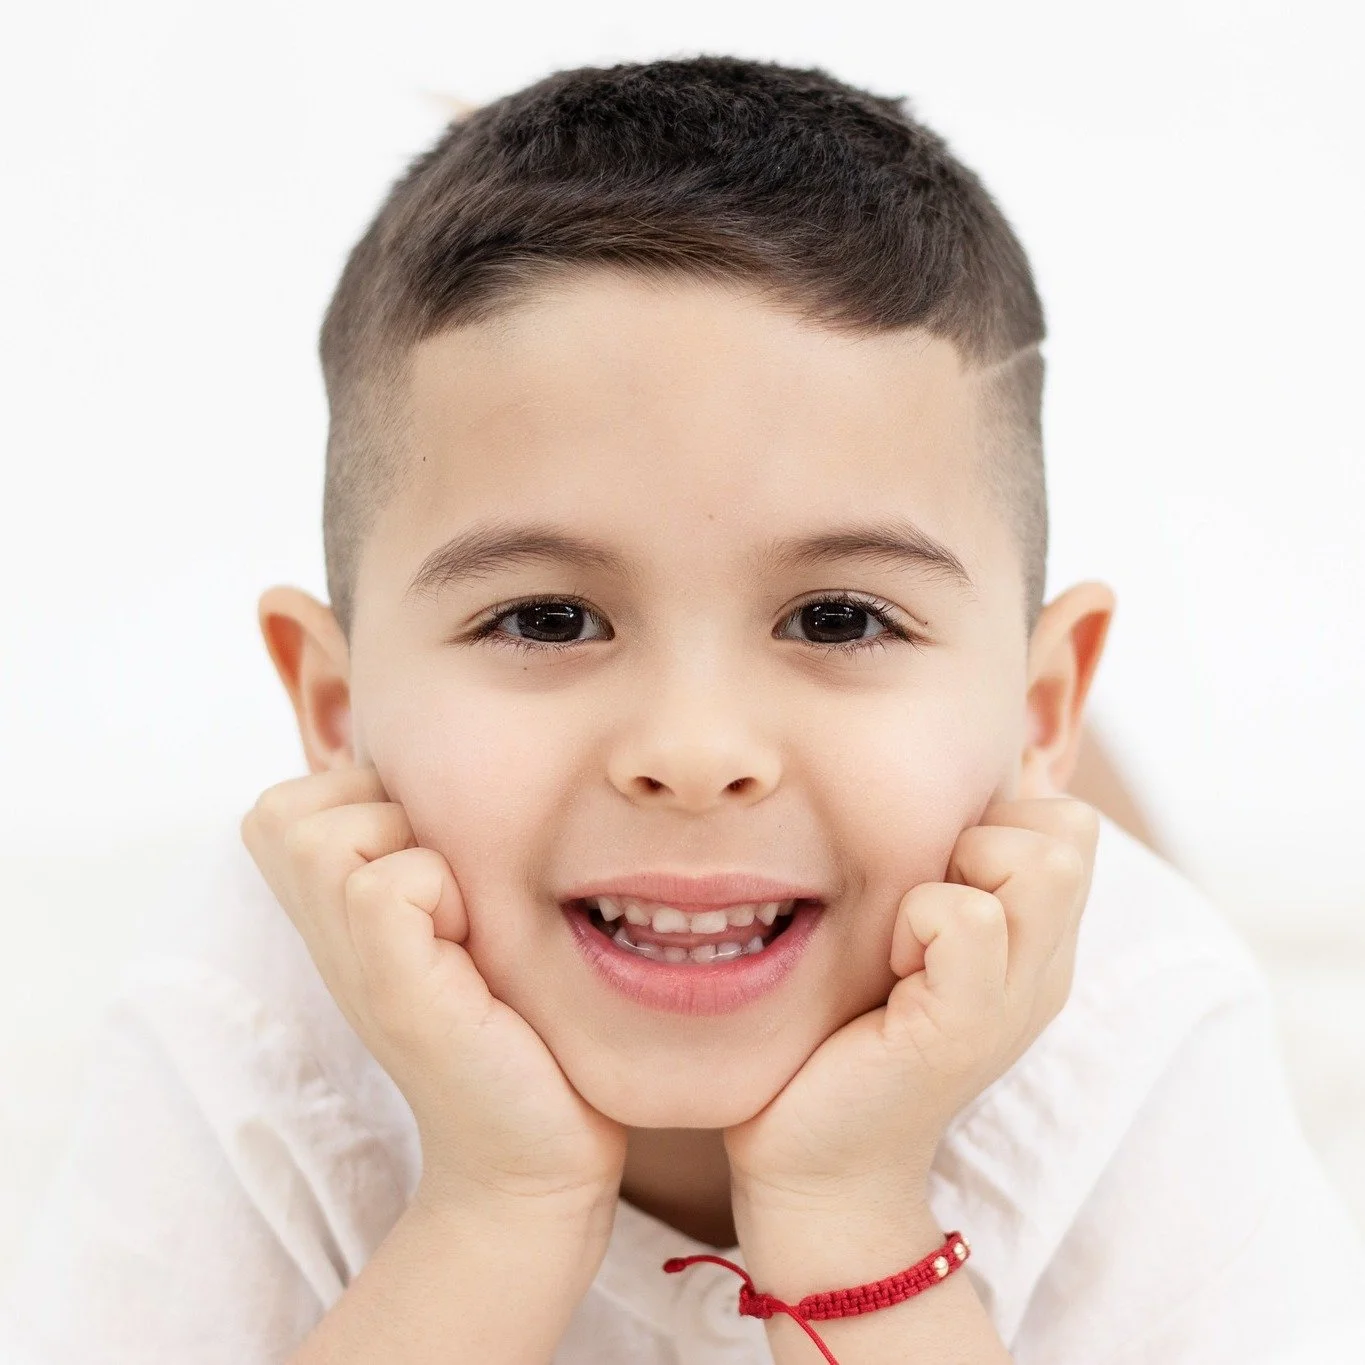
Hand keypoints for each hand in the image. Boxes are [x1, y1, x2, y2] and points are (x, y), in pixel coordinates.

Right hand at [240, 765, 627, 1212]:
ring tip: (462, 920)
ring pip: (330, 836)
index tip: (435, 871)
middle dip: (384, 819)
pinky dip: (441, 894)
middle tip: (448, 892)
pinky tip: (473, 949)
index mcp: (335, 911)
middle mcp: (323, 935)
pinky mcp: (392, 992)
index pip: (296, 797)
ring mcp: (348, 966)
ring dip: (417, 855)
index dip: (372, 803)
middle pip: (293, 806)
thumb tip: (435, 758)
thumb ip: (425, 845)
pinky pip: (384, 885)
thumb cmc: (516, 1021)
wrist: (537, 1149)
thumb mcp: (459, 914)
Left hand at [724, 796, 1099, 1211]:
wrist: (819, 1166)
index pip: (1067, 819)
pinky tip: (887, 968)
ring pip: (1041, 861)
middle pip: (1070, 827)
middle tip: (919, 897)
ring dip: (951, 872)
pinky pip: (967, 916)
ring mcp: (1015, 999)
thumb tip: (929, 801)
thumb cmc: (847, 1039)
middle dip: (985, 831)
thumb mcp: (908, 943)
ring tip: (904, 935)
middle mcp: (1044, 967)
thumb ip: (939, 878)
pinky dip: (915, 919)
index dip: (996, 817)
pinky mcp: (964, 1026)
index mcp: (1036, 943)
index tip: (931, 873)